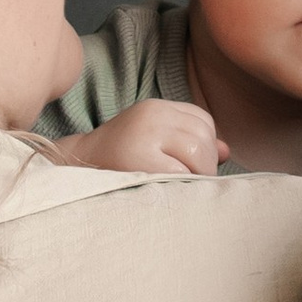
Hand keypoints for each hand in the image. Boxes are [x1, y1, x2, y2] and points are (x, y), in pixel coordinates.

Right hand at [52, 99, 227, 178]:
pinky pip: (181, 173)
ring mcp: (145, 135)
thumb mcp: (154, 141)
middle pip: (203, 137)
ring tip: (181, 189)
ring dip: (199, 176)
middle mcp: (152, 115)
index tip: (193, 166)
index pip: (202, 120)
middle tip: (191, 184)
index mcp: (156, 108)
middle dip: (206, 165)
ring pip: (198, 152)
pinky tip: (169, 193)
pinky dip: (184, 185)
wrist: (74, 171)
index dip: (205, 146)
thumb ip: (189, 142)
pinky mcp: (140, 158)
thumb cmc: (118, 162)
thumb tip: (226, 150)